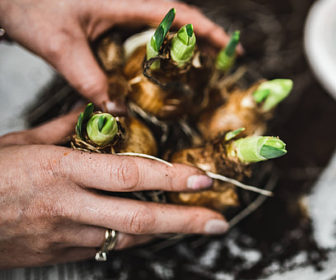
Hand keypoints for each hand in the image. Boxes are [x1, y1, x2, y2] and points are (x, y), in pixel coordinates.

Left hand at [0, 0, 232, 110]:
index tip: (228, 47)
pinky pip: (137, 34)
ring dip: (177, 46)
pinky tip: (150, 71)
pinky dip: (152, 51)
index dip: (206, 29)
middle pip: (174, 19)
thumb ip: (89, 78)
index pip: (177, 13)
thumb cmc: (26, 2)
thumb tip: (116, 109)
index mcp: (123, 2)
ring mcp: (114, 10)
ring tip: (193, 72)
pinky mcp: (103, 19)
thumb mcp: (60, 45)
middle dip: (199, 40)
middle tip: (216, 66)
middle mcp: (124, 3)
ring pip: (157, 27)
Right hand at [0, 112, 227, 268]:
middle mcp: (69, 207)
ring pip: (129, 237)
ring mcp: (66, 236)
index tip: (203, 176)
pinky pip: (108, 247)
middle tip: (218, 221)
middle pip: (139, 217)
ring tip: (198, 223)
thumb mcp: (20, 143)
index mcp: (61, 171)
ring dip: (167, 230)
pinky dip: (134, 237)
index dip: (171, 177)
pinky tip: (154, 229)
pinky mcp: (62, 255)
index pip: (130, 175)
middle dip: (185, 220)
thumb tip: (97, 113)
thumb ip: (65, 129)